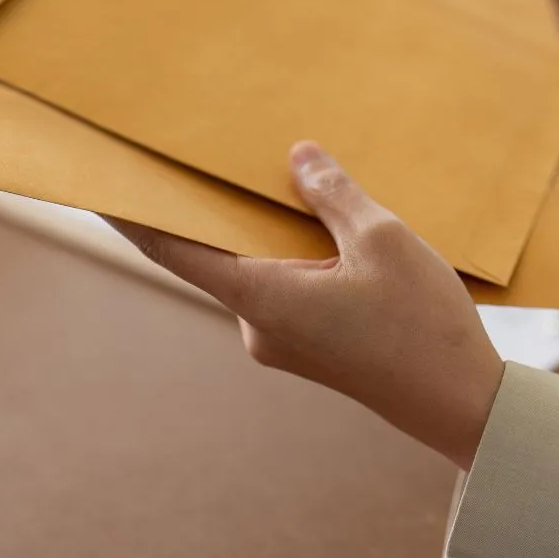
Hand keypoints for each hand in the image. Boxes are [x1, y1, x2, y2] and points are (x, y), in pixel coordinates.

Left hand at [107, 142, 504, 470]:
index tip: (98, 187)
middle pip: (217, 254)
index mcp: (262, 298)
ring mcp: (281, 341)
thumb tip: (297, 157)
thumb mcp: (383, 240)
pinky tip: (324, 230)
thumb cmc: (421, 324)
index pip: (174, 251)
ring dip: (263, 231)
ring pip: (256, 270)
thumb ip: (333, 194)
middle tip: (208, 155)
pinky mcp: (308, 348)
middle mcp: (258, 325)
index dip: (133, 216)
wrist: (460, 402)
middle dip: (214, 207)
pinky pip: (282, 289)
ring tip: (285, 181)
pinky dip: (289, 256)